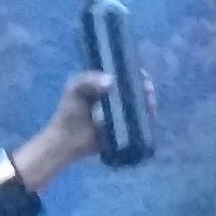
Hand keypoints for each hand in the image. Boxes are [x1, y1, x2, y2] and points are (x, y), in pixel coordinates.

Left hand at [12, 71, 156, 191]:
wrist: (66, 141)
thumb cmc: (68, 113)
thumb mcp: (74, 89)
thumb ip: (88, 80)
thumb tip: (111, 81)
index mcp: (104, 83)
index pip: (125, 74)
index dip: (135, 74)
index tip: (141, 76)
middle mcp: (116, 97)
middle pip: (136, 89)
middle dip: (145, 88)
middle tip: (147, 91)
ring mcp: (121, 112)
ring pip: (141, 104)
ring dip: (148, 102)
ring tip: (149, 104)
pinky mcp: (124, 127)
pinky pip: (139, 121)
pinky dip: (146, 118)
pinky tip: (149, 115)